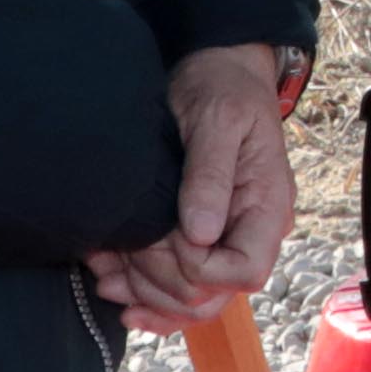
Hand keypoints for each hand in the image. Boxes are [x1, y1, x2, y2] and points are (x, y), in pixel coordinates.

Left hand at [87, 43, 295, 331]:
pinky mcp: (199, 237)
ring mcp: (225, 237)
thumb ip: (211, 175)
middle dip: (161, 285)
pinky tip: (112, 283)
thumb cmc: (221, 87)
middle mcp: (250, 231)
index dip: (198, 268)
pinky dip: (142, 293)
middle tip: (121, 254)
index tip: (165, 236)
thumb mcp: (218, 119)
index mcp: (267, 207)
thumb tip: (201, 233)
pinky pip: (177, 286)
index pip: (244, 272)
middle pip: (214, 296)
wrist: (218, 70)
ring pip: (191, 301)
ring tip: (103, 272)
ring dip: (144, 294)